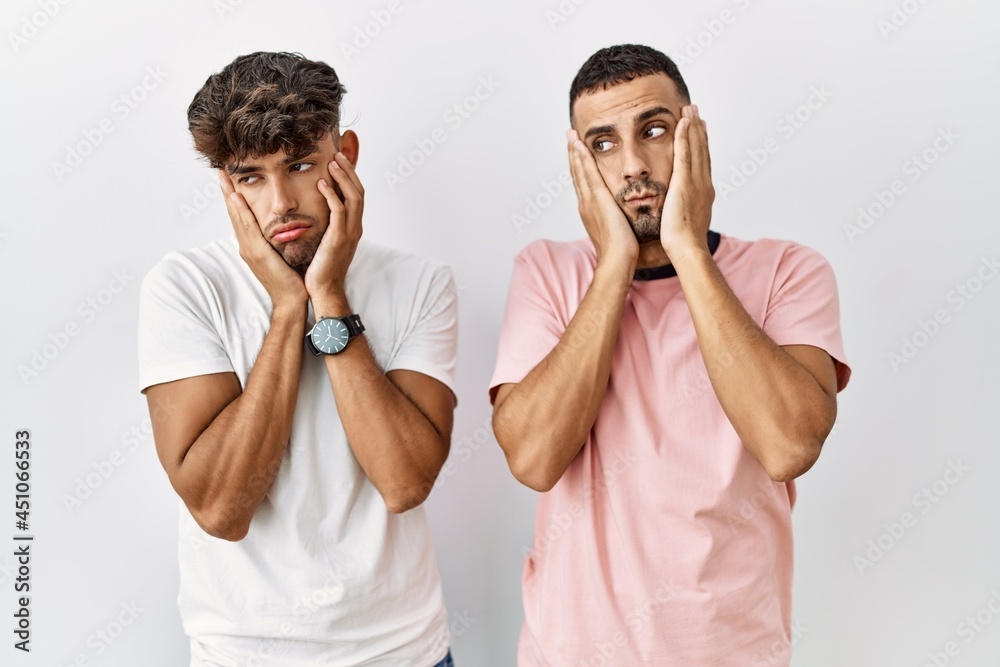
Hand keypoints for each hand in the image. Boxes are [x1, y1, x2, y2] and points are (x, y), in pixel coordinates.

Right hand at [219, 170, 306, 309]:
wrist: (292, 300)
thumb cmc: (292, 279)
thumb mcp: (282, 255)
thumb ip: (278, 241)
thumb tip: (282, 227)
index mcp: (252, 246)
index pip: (241, 218)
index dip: (234, 199)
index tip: (230, 180)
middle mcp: (247, 246)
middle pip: (234, 214)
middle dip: (227, 192)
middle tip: (221, 171)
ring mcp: (249, 250)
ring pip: (237, 218)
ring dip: (230, 196)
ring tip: (224, 177)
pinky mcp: (257, 254)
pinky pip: (248, 228)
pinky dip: (241, 212)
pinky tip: (237, 198)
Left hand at [307, 152, 364, 303]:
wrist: (323, 289)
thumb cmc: (320, 268)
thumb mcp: (327, 242)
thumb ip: (327, 226)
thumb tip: (318, 212)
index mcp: (353, 228)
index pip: (357, 196)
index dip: (350, 177)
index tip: (339, 161)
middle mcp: (356, 228)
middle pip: (359, 191)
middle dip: (349, 171)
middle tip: (338, 154)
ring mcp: (350, 233)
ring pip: (354, 197)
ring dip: (343, 177)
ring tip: (332, 162)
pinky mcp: (339, 238)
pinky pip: (339, 210)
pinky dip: (332, 194)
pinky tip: (321, 184)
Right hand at [566, 129, 637, 273]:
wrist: (617, 260)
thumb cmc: (621, 250)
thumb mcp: (616, 229)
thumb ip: (616, 217)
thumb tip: (621, 214)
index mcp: (590, 209)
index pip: (583, 181)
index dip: (579, 165)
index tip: (577, 150)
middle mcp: (585, 202)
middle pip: (577, 172)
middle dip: (573, 153)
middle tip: (569, 135)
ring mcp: (589, 200)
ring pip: (579, 170)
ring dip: (575, 151)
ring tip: (571, 134)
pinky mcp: (596, 199)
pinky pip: (588, 174)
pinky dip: (582, 159)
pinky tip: (580, 145)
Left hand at [659, 105, 714, 257]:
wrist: (687, 248)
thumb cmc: (683, 242)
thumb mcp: (685, 220)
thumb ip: (683, 208)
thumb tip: (678, 207)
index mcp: (703, 192)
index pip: (701, 162)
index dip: (701, 144)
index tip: (699, 128)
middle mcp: (703, 183)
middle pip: (701, 150)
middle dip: (699, 129)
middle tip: (697, 110)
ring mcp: (696, 182)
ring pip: (695, 147)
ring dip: (693, 125)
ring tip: (690, 108)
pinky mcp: (685, 182)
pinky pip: (684, 154)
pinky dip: (685, 136)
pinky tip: (683, 122)